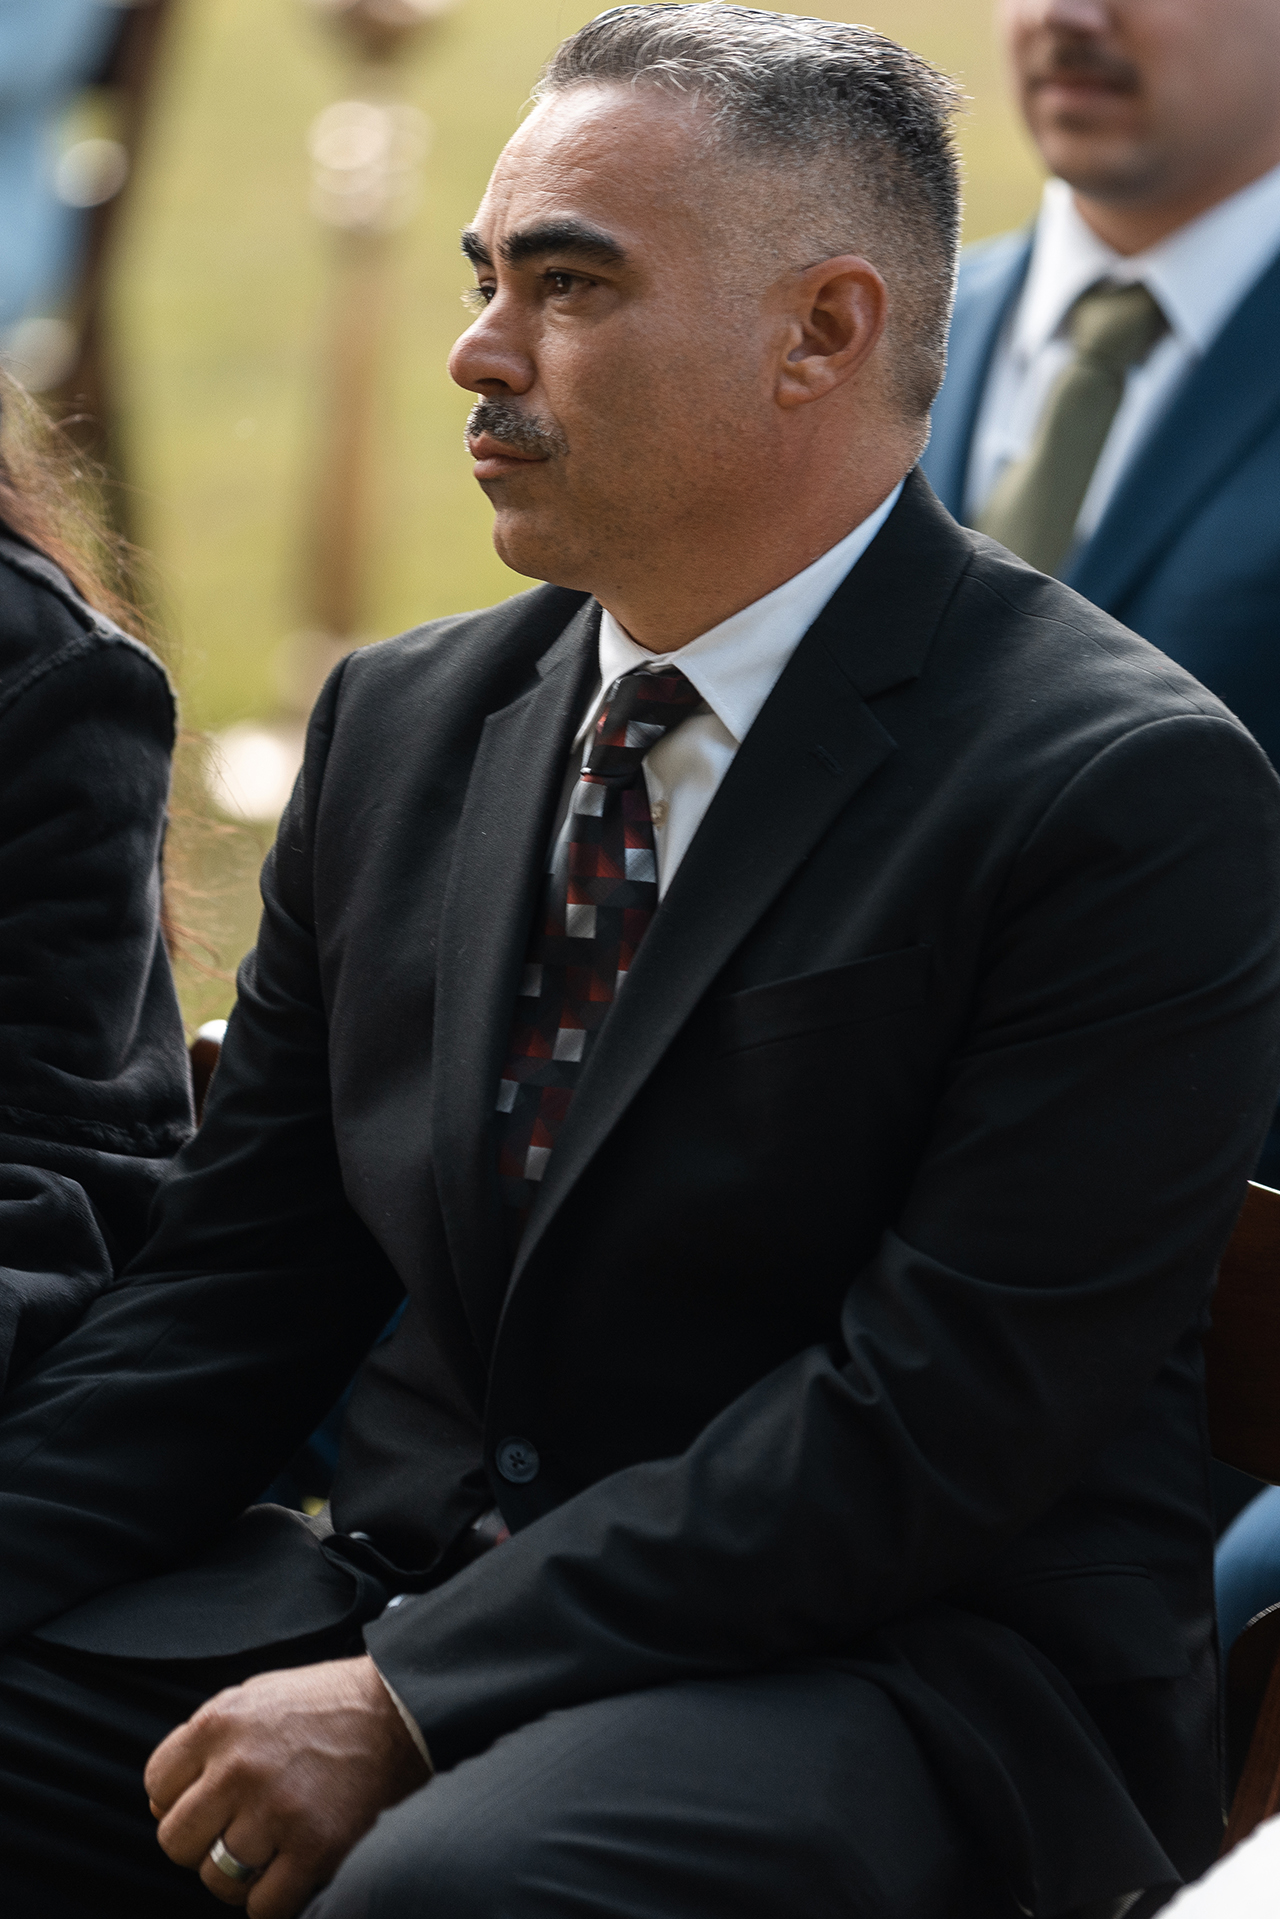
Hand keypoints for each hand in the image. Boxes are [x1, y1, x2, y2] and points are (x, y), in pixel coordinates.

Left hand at [144, 1654, 429, 1916]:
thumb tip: (160, 1804)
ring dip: (239, 1874)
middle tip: (238, 1828)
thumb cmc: (325, 1705)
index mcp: (219, 1722)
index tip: (212, 1798)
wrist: (399, 1710)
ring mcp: (276, 1810)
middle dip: (203, 1841)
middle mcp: (239, 1767)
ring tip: (270, 1848)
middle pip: (176, 1841)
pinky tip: (291, 1870)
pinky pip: (262, 1907)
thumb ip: (206, 1743)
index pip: (156, 1787)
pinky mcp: (314, 1848)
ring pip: (216, 1879)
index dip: (181, 1798)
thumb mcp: (254, 1696)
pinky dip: (272, 1899)